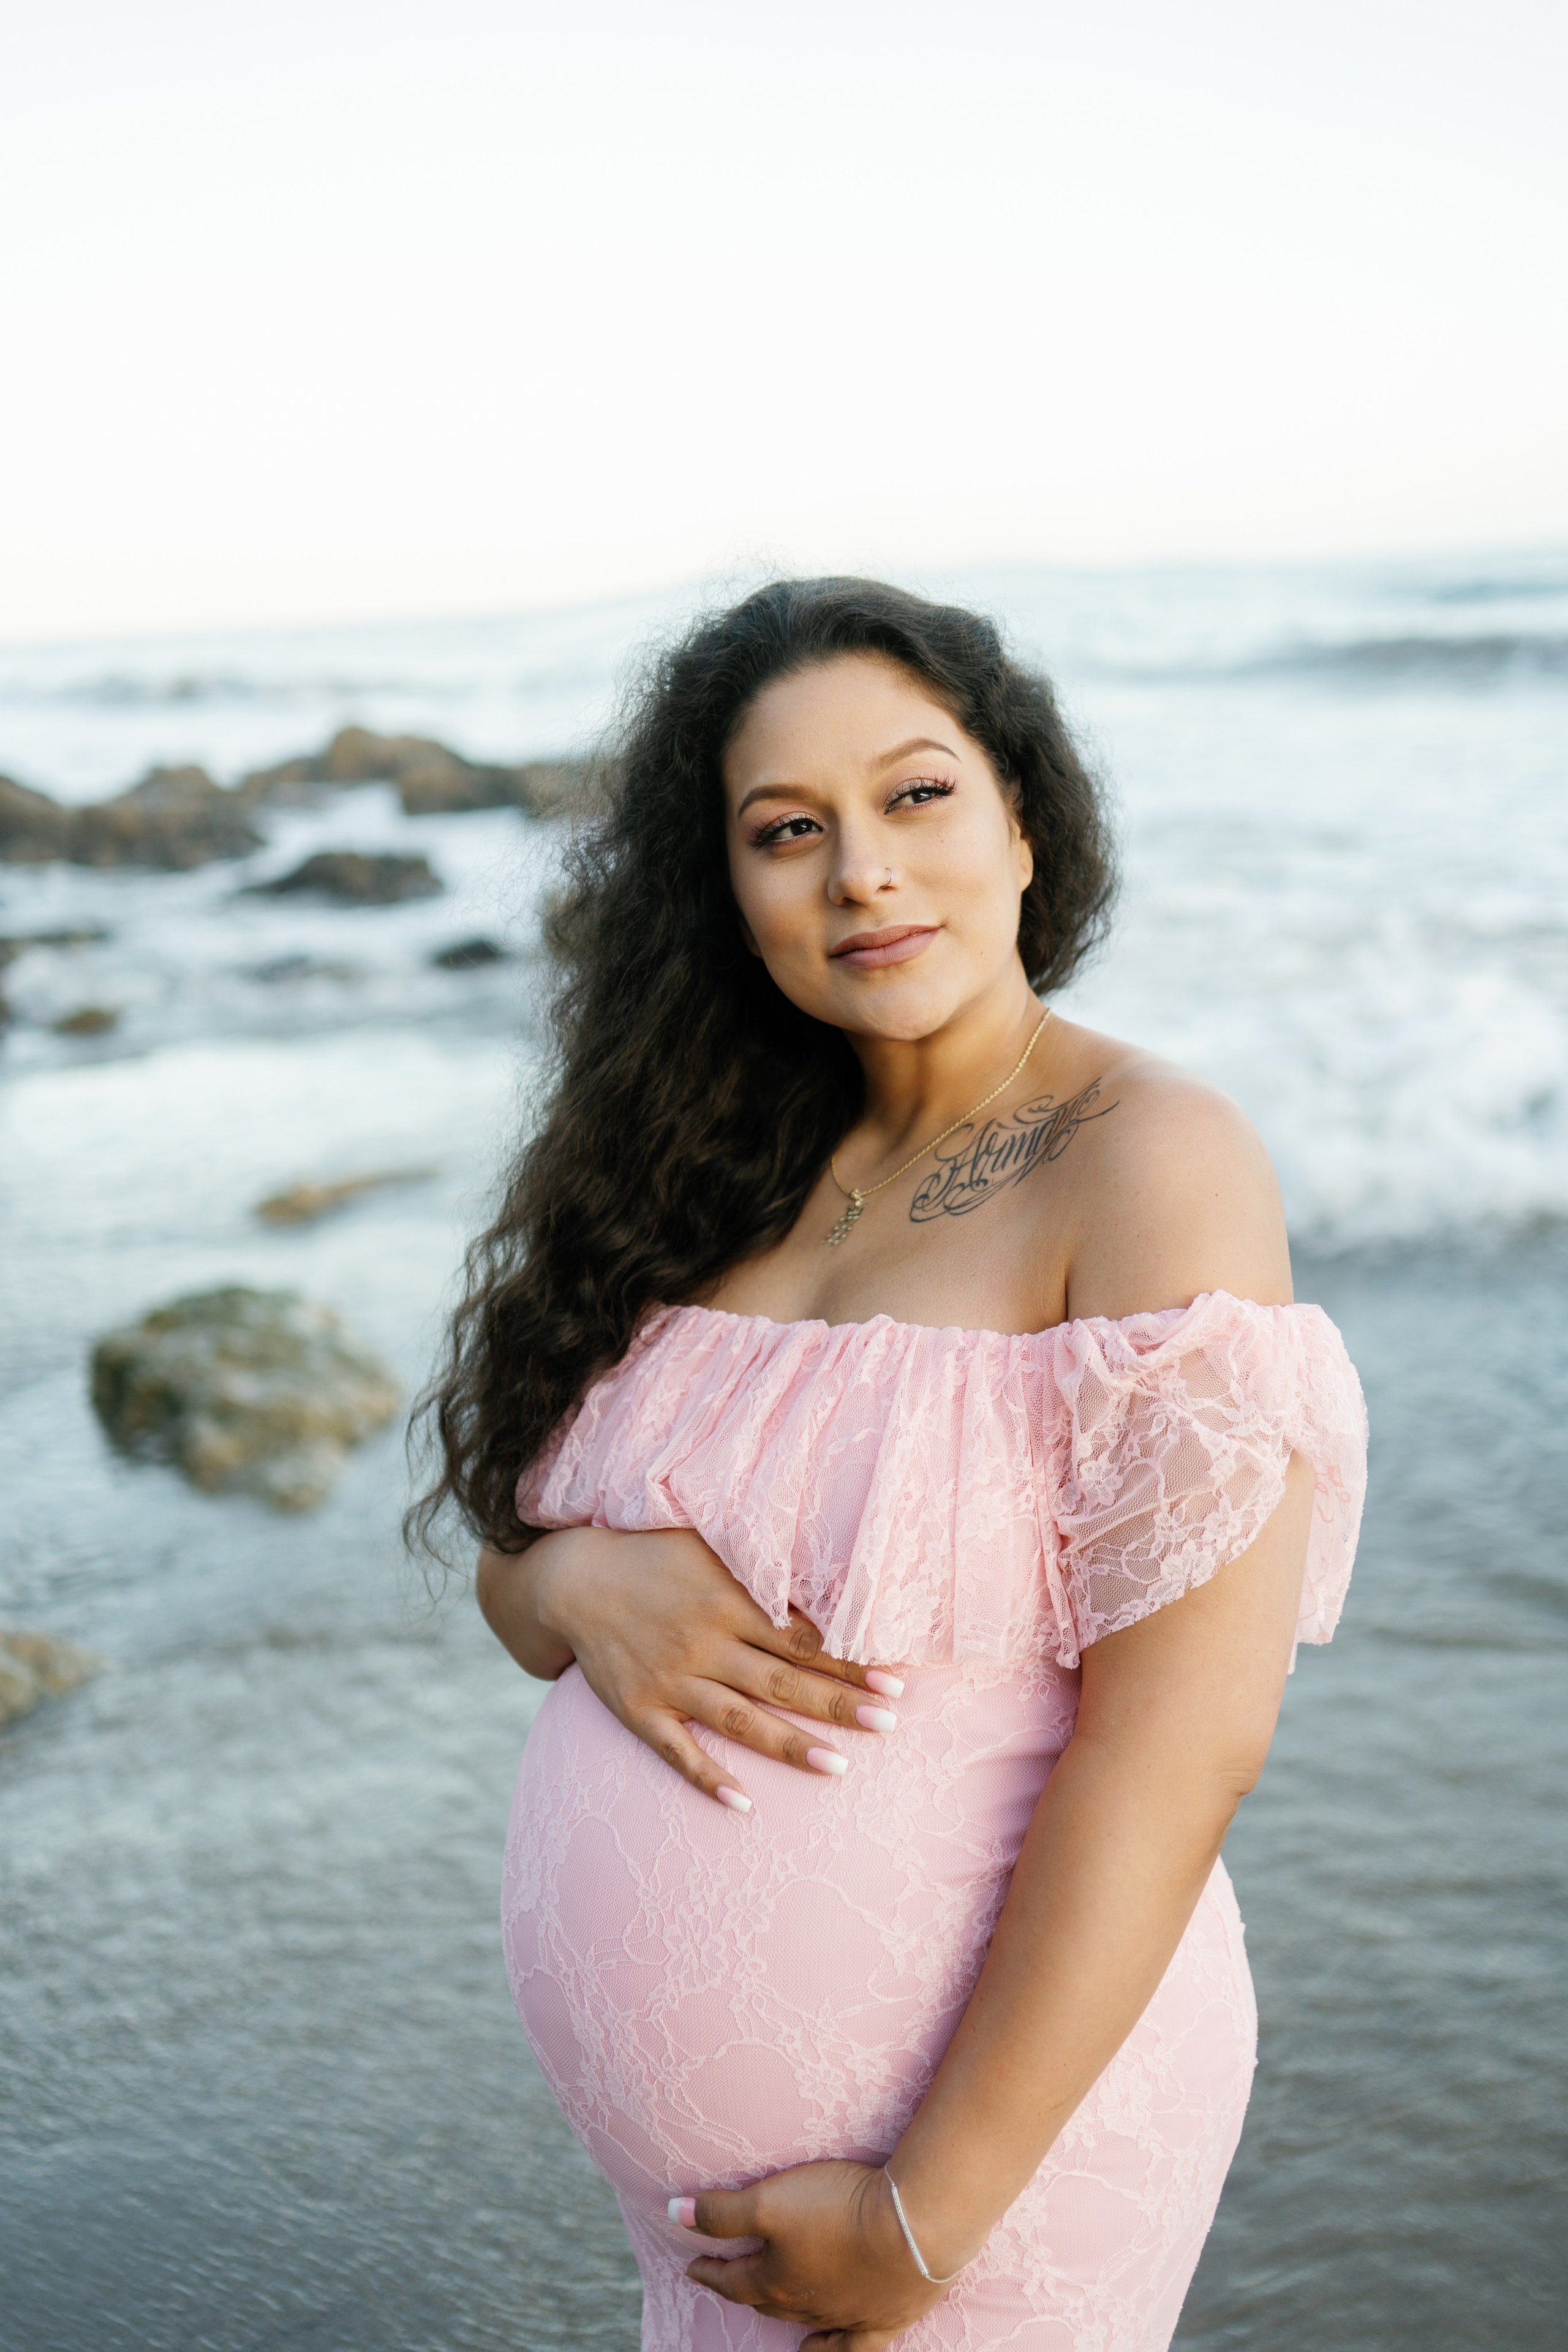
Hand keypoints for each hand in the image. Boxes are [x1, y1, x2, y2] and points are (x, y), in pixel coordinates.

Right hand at [505, 1525, 903, 1806]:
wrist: (571, 1578)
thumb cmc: (653, 1557)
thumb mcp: (709, 1548)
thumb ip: (762, 1572)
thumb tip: (827, 1589)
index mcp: (727, 1600)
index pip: (802, 1638)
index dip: (851, 1660)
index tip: (897, 1680)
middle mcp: (703, 1642)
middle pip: (782, 1681)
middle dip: (838, 1705)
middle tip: (890, 1724)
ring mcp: (670, 1680)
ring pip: (739, 1720)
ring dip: (789, 1745)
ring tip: (839, 1768)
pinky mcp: (638, 1709)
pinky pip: (676, 1751)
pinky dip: (707, 1778)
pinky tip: (743, 1804)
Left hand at [676, 2160, 948, 2348]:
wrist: (913, 2227)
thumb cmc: (838, 2209)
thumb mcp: (769, 2200)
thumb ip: (721, 2211)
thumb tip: (672, 2211)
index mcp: (775, 2279)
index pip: (732, 2279)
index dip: (710, 2270)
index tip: (693, 2264)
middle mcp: (806, 2304)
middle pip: (765, 2299)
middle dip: (743, 2287)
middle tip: (729, 2275)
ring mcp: (844, 2316)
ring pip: (804, 2320)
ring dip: (781, 2310)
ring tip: (767, 2302)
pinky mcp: (883, 2319)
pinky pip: (851, 2349)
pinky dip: (831, 2351)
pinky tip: (817, 2350)